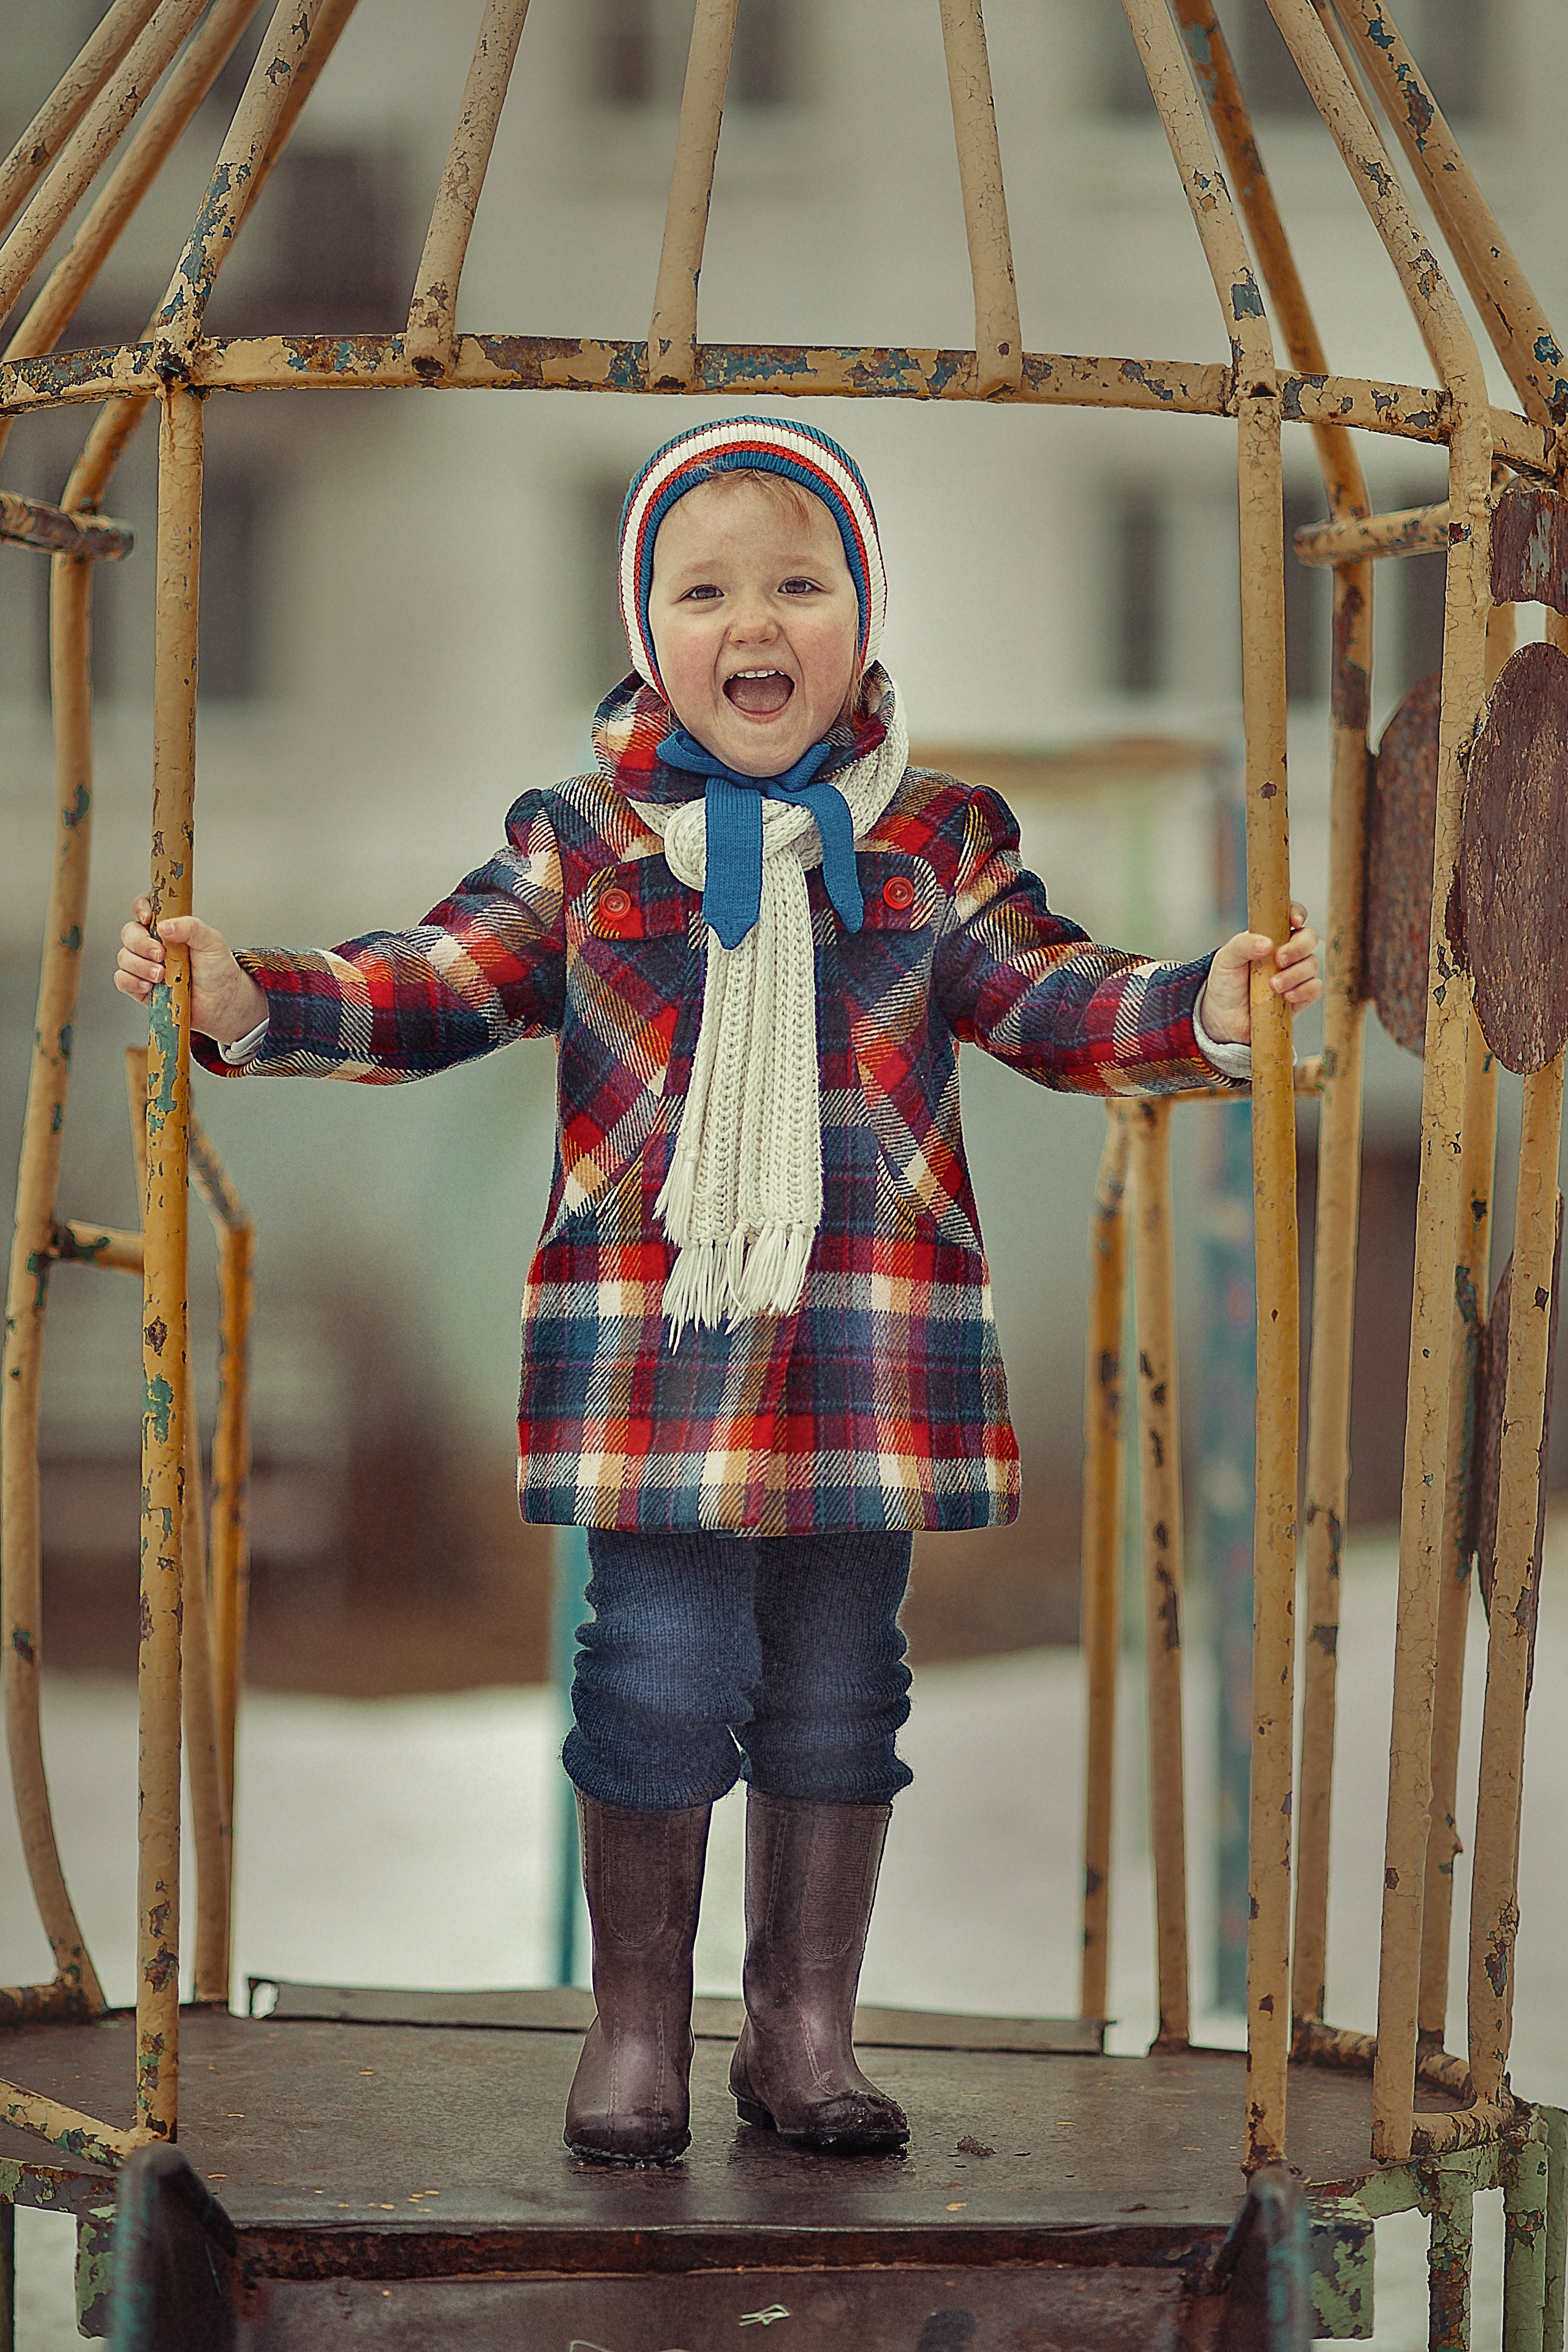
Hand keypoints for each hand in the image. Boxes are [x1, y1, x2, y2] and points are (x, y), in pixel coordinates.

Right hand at [115, 898, 267, 1046]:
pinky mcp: (140, 987)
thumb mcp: (211, 941)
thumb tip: (165, 926)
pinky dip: (131, 982)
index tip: (148, 918)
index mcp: (168, 927)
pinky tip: (149, 986)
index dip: (140, 908)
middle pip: (129, 933)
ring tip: (161, 975)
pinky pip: (122, 980)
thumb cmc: (217, 969)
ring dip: (139, 966)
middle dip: (141, 943)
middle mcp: (153, 943)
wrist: (222, 1001)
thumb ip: (190, 927)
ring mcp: (145, 965)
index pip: (144, 907)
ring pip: (124, 957)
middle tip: (161, 954)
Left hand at [1202, 903, 1321, 1045]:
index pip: (1292, 916)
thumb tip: (1267, 944)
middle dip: (1298, 947)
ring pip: (1312, 964)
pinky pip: (1315, 988)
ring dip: (1294, 974)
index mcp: (1271, 936)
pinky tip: (1286, 996)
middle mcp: (1287, 952)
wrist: (1223, 1017)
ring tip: (1273, 985)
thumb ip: (1243, 945)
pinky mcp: (1301, 996)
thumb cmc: (1226, 982)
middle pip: (1309, 939)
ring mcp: (1296, 973)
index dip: (1298, 913)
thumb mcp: (1226, 958)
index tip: (1294, 922)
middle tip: (1279, 959)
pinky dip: (1303, 990)